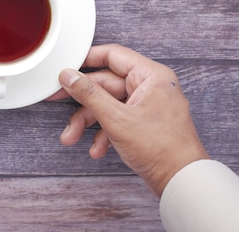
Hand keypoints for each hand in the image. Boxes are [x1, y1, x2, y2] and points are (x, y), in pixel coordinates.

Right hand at [51, 44, 209, 196]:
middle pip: (105, 84)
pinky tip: (97, 149)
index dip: (87, 60)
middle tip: (57, 99)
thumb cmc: (162, 149)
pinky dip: (104, 133)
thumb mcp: (116, 118)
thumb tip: (69, 76)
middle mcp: (150, 87)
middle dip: (82, 103)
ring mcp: (147, 105)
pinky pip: (117, 119)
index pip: (113, 56)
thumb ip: (89, 94)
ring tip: (72, 136)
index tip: (67, 67)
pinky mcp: (144, 123)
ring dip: (88, 122)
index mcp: (150, 76)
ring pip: (108, 104)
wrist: (181, 181)